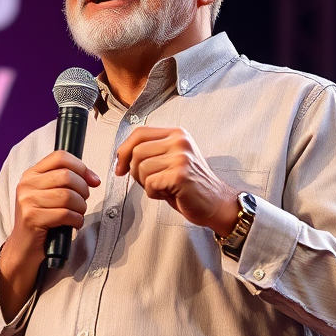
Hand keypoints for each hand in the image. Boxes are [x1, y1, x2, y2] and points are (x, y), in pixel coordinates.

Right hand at [0, 150, 100, 319]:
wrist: (23, 249)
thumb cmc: (42, 221)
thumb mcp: (49, 196)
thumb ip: (65, 182)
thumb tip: (93, 178)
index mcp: (31, 174)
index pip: (60, 156)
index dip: (82, 167)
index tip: (93, 180)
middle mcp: (26, 184)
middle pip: (67, 176)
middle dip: (83, 190)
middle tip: (83, 203)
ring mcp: (27, 201)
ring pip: (68, 196)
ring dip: (81, 207)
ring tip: (77, 215)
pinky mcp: (32, 218)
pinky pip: (65, 214)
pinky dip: (76, 220)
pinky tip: (73, 224)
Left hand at [115, 127, 238, 235]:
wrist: (216, 203)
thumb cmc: (189, 185)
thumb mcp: (170, 160)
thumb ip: (150, 152)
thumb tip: (120, 157)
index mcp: (176, 134)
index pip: (139, 132)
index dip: (124, 150)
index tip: (120, 167)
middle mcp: (179, 141)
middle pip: (136, 151)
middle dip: (135, 171)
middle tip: (149, 182)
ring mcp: (181, 157)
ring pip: (141, 168)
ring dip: (146, 183)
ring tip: (163, 187)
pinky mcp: (180, 174)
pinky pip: (150, 183)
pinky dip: (153, 193)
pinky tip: (168, 194)